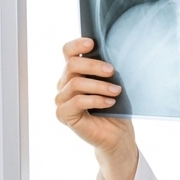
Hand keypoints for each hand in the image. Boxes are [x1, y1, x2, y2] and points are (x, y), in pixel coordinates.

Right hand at [56, 38, 137, 179]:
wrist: (117, 135)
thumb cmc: (116, 108)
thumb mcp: (112, 84)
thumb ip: (106, 70)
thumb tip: (113, 53)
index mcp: (74, 73)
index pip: (67, 52)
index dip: (77, 45)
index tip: (92, 43)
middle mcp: (64, 85)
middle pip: (71, 66)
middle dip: (93, 66)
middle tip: (112, 71)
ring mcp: (62, 100)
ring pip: (75, 84)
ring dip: (98, 85)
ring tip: (116, 91)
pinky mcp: (64, 115)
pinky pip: (77, 102)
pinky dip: (96, 100)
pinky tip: (110, 102)